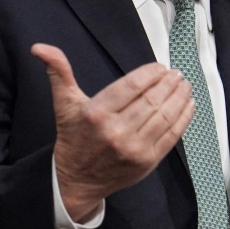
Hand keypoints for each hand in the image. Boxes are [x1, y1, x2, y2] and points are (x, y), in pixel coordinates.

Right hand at [31, 43, 194, 221]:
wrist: (76, 180)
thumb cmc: (74, 137)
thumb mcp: (64, 104)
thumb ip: (59, 73)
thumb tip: (40, 47)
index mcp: (96, 113)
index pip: (132, 86)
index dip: (151, 73)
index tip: (160, 68)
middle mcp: (116, 131)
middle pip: (152, 100)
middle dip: (169, 84)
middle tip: (176, 74)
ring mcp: (134, 148)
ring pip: (165, 116)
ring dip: (180, 97)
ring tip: (184, 85)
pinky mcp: (147, 162)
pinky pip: (172, 136)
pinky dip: (184, 118)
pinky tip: (189, 104)